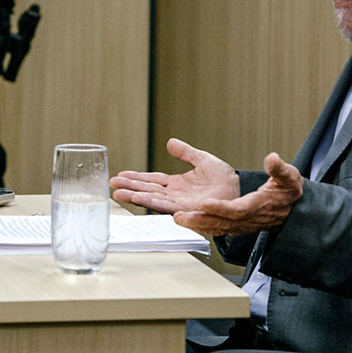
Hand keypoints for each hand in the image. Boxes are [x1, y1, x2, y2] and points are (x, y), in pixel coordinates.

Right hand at [110, 138, 240, 214]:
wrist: (240, 190)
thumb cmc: (225, 179)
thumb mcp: (202, 160)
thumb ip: (185, 152)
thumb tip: (170, 142)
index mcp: (177, 184)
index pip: (152, 180)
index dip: (136, 177)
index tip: (120, 174)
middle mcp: (175, 195)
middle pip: (147, 190)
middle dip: (129, 187)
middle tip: (112, 184)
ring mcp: (179, 204)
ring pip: (152, 199)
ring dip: (135, 196)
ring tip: (118, 193)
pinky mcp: (186, 210)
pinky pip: (166, 207)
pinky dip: (152, 203)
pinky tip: (140, 199)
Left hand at [173, 152, 303, 236]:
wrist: (291, 210)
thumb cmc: (287, 192)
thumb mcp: (288, 177)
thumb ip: (279, 168)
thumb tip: (272, 158)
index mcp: (258, 206)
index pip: (237, 209)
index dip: (220, 207)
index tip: (204, 203)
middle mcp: (247, 219)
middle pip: (220, 221)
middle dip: (199, 220)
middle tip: (179, 217)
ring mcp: (240, 224)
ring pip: (215, 226)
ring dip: (196, 224)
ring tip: (177, 220)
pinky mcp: (235, 225)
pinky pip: (216, 227)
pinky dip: (201, 225)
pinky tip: (187, 221)